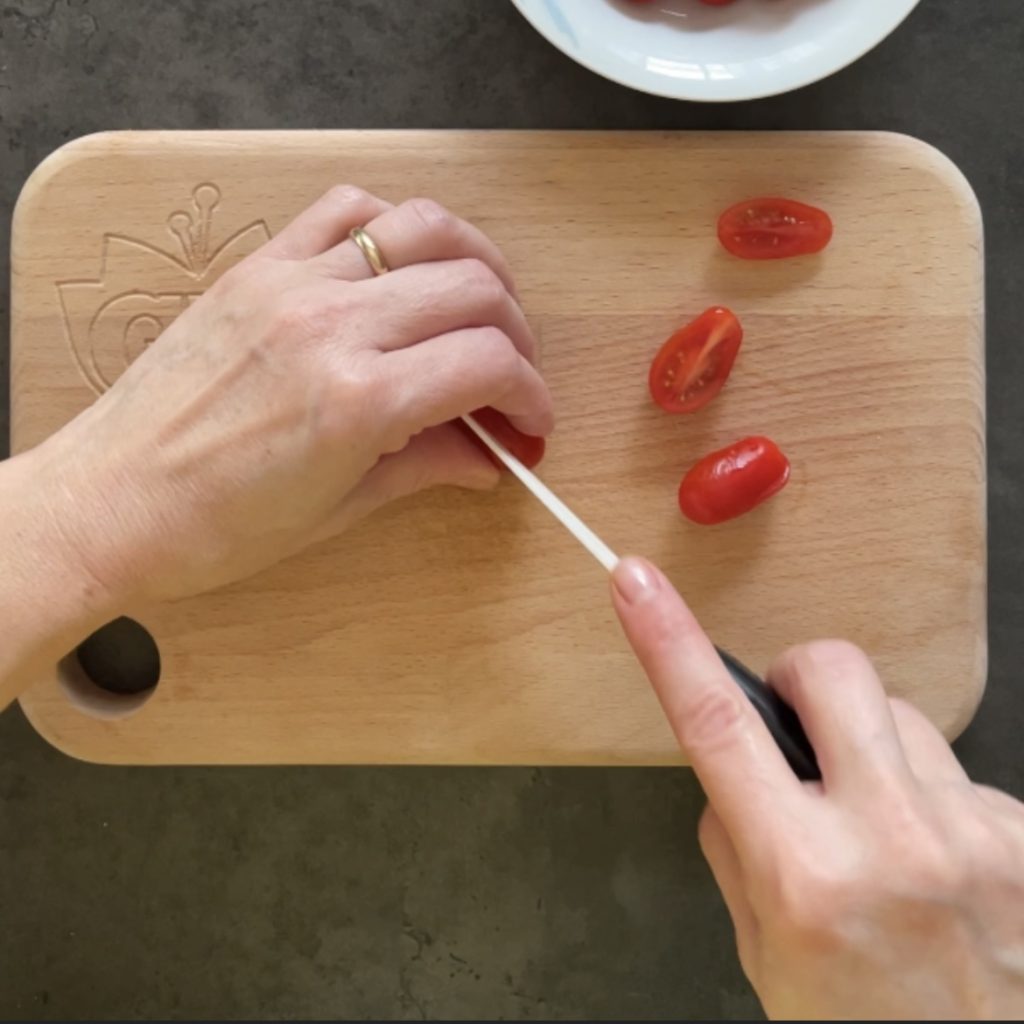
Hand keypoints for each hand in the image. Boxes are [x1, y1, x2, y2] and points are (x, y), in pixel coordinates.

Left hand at [32, 186, 552, 608]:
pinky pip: (347, 210)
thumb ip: (428, 467)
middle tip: (512, 379)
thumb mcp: (339, 509)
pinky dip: (395, 227)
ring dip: (474, 263)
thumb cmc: (215, 527)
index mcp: (359, 401)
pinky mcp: (259, 267)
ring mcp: (293, 283)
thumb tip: (489, 459)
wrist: (109, 501)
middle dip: (517, 336)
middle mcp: (333, 324)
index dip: (531, 396)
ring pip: (424, 227)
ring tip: (480, 307)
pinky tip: (404, 268)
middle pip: (475, 288)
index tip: (530, 424)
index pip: (490, 364)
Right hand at [611, 557, 1023, 1020]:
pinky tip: (940, 864)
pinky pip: (960, 774)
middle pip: (832, 670)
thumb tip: (732, 776)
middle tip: (801, 725)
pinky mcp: (1022, 836)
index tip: (637, 584)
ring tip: (884, 827)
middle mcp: (891, 842)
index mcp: (805, 877)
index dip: (667, 641)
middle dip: (802, 679)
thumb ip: (737, 852)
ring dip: (877, 751)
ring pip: (903, 716)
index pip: (715, 725)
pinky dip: (934, 803)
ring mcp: (970, 834)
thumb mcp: (767, 956)